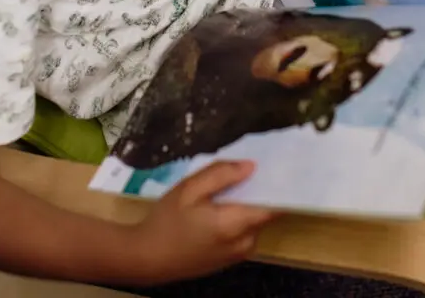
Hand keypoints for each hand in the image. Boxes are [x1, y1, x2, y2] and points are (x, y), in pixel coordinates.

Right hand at [132, 160, 277, 283]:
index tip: (279, 165)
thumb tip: (252, 166)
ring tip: (228, 185)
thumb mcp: (190, 189)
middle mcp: (243, 243)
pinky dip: (237, 217)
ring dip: (246, 204)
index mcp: (235, 225)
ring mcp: (236, 254)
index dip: (278, 185)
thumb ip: (222, 175)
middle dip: (258, 190)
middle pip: (263, 212)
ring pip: (253, 222)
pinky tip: (219, 206)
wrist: (146, 258)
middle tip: (246, 168)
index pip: (274, 206)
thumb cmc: (167, 221)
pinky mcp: (228, 259)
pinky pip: (242, 232)